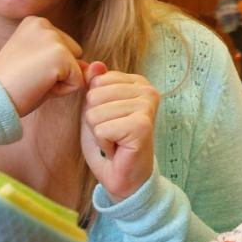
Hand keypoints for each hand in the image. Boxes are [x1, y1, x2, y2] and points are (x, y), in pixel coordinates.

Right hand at [0, 16, 85, 116]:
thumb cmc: (11, 86)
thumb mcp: (41, 67)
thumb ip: (71, 63)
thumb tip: (99, 66)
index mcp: (36, 22)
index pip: (64, 49)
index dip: (50, 68)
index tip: (25, 71)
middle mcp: (45, 24)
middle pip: (75, 55)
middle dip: (59, 73)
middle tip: (29, 78)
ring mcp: (53, 38)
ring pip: (77, 69)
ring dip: (61, 82)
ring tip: (33, 82)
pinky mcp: (60, 55)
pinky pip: (78, 82)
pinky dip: (62, 91)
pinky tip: (39, 87)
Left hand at [79, 61, 159, 201]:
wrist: (125, 178)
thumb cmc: (111, 143)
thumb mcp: (96, 110)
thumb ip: (95, 86)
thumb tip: (94, 64)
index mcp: (137, 82)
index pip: (97, 81)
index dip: (94, 105)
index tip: (111, 120)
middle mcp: (147, 90)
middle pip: (94, 95)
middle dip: (94, 119)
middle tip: (112, 133)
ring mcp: (147, 107)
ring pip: (95, 113)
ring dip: (98, 133)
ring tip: (115, 141)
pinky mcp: (142, 126)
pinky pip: (101, 129)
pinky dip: (104, 144)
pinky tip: (117, 149)